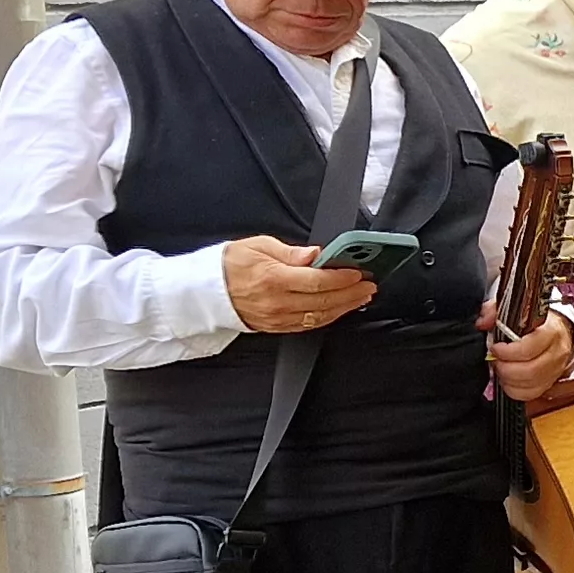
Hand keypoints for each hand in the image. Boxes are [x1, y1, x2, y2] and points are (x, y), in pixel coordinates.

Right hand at [224, 235, 375, 333]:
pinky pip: (309, 324)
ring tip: (362, 297)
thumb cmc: (228, 265)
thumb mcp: (258, 245)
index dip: (342, 278)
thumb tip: (317, 254)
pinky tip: (340, 309)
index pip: (318, 281)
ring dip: (345, 307)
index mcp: (274, 279)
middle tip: (369, 285)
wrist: (204, 291)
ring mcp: (277, 317)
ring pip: (320, 316)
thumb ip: (291, 252)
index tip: (358, 272)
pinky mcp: (276, 327)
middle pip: (324, 300)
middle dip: (351, 293)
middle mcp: (277, 302)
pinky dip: (329, 316)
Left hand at [484, 307, 573, 403]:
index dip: (507, 352)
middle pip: (530, 371)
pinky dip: (515, 390)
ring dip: (509, 380)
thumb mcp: (514, 308)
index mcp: (550, 331)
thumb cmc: (534, 321)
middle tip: (496, 360)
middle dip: (505, 368)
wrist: (557, 329)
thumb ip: (495, 311)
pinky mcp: (550, 382)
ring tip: (501, 368)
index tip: (495, 347)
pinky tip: (509, 379)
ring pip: (530, 386)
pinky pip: (531, 394)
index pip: (530, 348)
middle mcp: (556, 352)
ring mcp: (555, 370)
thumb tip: (482, 322)